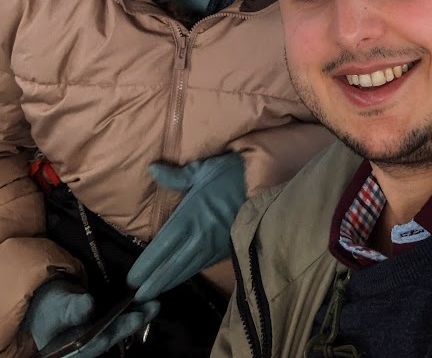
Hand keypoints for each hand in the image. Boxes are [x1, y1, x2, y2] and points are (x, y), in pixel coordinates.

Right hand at [24, 279, 158, 356]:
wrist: (48, 309)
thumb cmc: (50, 312)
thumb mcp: (56, 309)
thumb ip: (71, 309)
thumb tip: (88, 303)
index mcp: (78, 347)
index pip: (100, 340)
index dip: (120, 328)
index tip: (138, 317)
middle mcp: (93, 343)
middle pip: (115, 334)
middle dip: (136, 321)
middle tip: (154, 306)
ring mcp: (101, 334)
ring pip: (121, 326)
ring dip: (140, 314)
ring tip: (156, 303)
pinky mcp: (106, 323)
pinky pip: (121, 317)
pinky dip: (135, 308)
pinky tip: (148, 299)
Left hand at [127, 152, 245, 301]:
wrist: (265, 185)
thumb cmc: (231, 174)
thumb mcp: (203, 169)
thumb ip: (176, 176)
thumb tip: (152, 169)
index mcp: (190, 217)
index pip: (162, 247)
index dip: (146, 265)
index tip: (132, 278)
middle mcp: (199, 236)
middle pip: (171, 265)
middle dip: (153, 282)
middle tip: (137, 296)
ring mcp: (213, 246)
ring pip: (186, 270)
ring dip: (168, 283)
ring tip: (152, 295)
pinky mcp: (225, 249)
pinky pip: (200, 267)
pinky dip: (186, 275)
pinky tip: (178, 279)